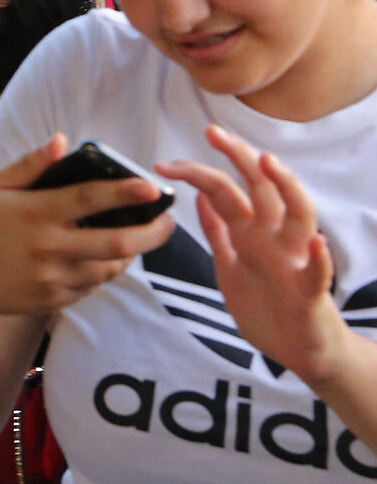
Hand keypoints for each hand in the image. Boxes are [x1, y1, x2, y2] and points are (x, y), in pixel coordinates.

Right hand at [0, 136, 176, 320]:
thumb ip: (31, 164)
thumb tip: (63, 141)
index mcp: (35, 213)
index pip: (88, 200)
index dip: (124, 193)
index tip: (153, 187)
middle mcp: (48, 248)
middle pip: (116, 243)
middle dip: (152, 233)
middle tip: (169, 221)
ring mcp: (53, 278)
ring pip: (111, 268)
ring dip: (133, 253)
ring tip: (141, 237)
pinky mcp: (55, 300)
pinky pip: (93, 285)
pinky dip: (105, 270)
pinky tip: (106, 257)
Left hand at [160, 125, 354, 387]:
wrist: (301, 351)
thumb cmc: (268, 306)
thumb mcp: (231, 264)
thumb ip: (219, 231)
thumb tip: (200, 196)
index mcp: (251, 233)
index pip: (225, 190)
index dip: (198, 172)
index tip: (165, 163)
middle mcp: (274, 239)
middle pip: (260, 188)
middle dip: (239, 157)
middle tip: (213, 132)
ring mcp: (294, 262)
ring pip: (298, 216)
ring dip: (286, 188)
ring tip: (269, 163)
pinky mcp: (310, 294)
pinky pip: (318, 274)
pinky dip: (318, 258)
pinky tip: (315, 242)